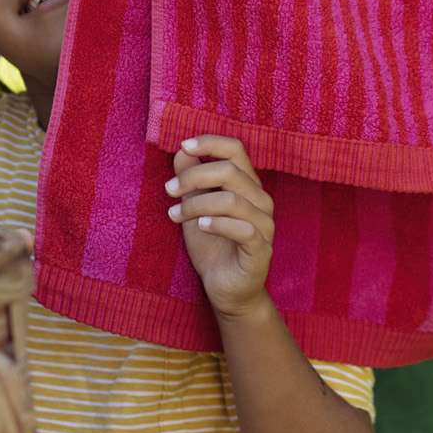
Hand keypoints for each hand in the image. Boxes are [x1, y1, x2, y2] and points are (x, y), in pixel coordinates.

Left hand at [166, 136, 274, 320]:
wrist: (226, 290)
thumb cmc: (212, 245)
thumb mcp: (194, 209)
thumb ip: (191, 180)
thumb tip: (182, 151)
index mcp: (247, 185)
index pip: (236, 149)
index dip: (210, 142)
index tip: (183, 146)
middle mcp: (261, 200)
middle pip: (230, 171)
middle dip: (193, 177)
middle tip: (168, 189)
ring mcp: (264, 225)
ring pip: (232, 199)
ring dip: (196, 204)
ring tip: (174, 215)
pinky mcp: (262, 250)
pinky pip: (243, 229)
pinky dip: (218, 224)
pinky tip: (200, 227)